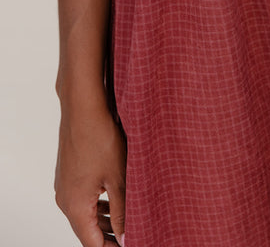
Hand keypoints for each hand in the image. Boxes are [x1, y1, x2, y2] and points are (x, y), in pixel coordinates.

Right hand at [54, 100, 125, 246]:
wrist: (82, 108)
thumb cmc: (100, 139)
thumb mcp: (118, 178)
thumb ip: (122, 211)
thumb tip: (125, 236)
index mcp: (76, 207)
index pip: (92, 243)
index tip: (130, 244)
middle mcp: (65, 200)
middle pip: (87, 230)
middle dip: (110, 235)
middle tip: (133, 233)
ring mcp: (64, 186)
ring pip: (85, 213)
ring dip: (105, 219)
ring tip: (128, 220)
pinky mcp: (68, 174)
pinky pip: (82, 198)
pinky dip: (98, 204)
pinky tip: (115, 199)